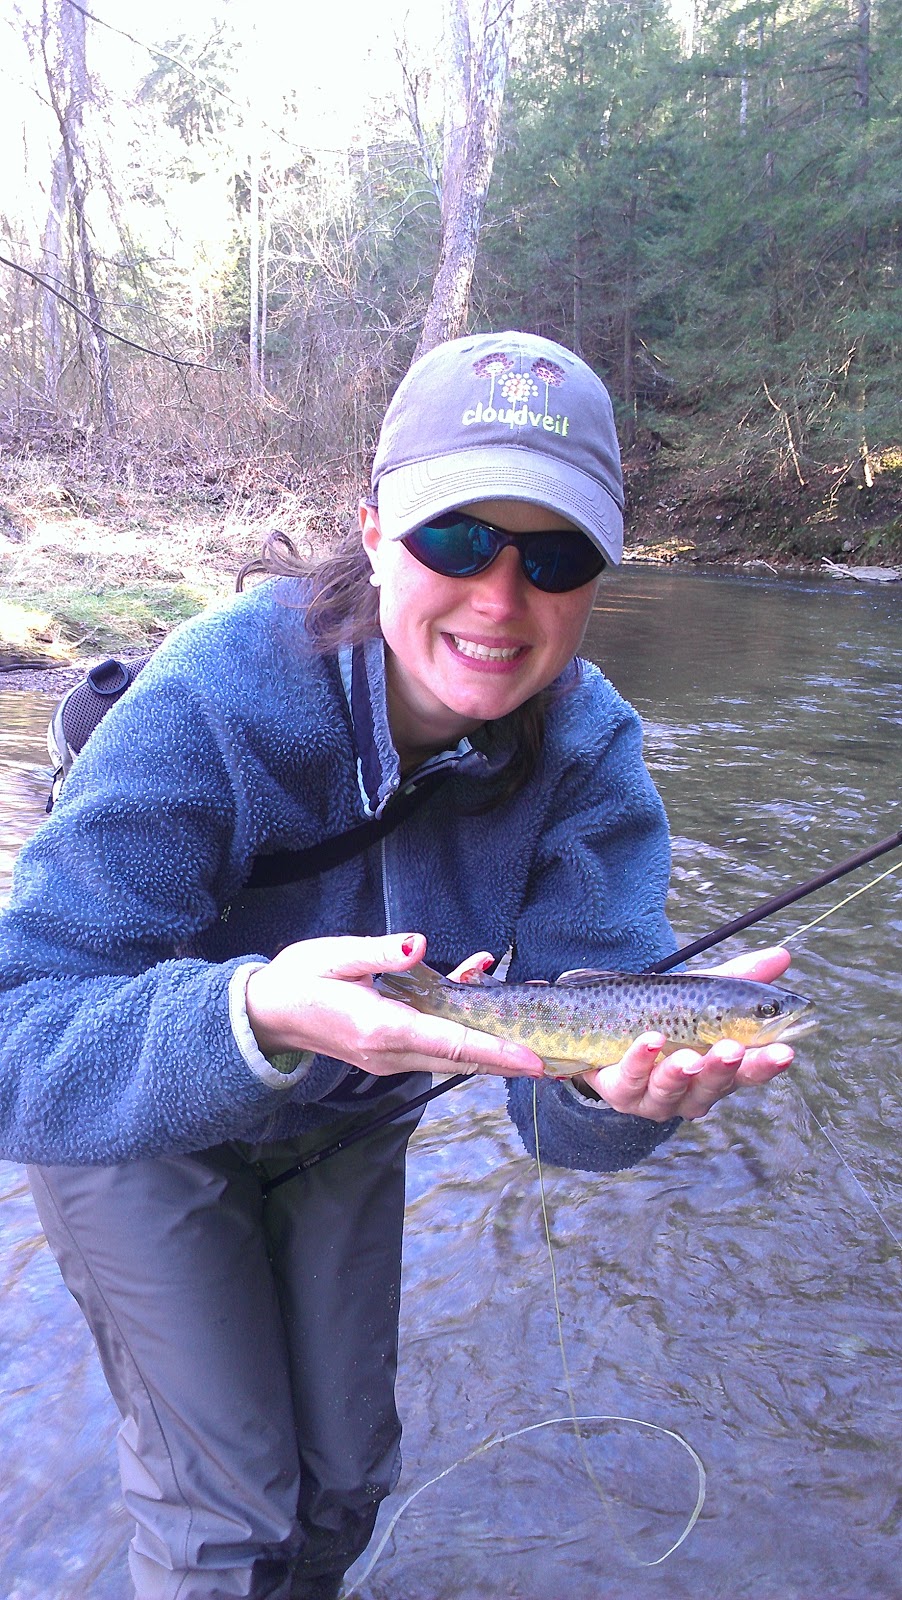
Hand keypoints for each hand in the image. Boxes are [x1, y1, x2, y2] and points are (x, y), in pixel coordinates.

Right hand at [244, 933, 544, 1080]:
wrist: (265, 1013)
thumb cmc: (299, 978)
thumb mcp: (336, 955)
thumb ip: (380, 951)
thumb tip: (419, 944)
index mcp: (383, 1029)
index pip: (453, 1045)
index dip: (498, 1054)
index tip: (534, 1063)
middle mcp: (391, 1052)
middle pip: (462, 1059)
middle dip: (507, 1057)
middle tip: (553, 1054)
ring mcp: (388, 1057)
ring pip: (450, 1054)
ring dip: (487, 1041)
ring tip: (526, 1023)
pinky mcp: (385, 1051)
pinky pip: (432, 1044)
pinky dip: (459, 1026)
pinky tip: (472, 982)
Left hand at [577, 946, 796, 1121]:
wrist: (608, 1028)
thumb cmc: (665, 1016)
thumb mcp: (701, 994)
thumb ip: (738, 978)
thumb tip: (783, 954)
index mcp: (719, 1070)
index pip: (750, 1071)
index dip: (767, 1064)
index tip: (785, 1050)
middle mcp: (692, 1090)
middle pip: (712, 1086)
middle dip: (723, 1070)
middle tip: (732, 1050)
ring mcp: (656, 1096)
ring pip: (671, 1090)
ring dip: (680, 1073)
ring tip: (689, 1056)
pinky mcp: (621, 1091)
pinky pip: (629, 1080)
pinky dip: (640, 1060)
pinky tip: (649, 1040)